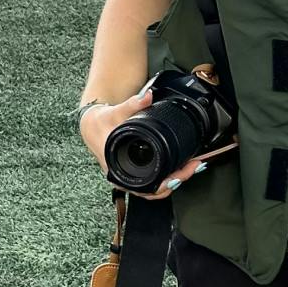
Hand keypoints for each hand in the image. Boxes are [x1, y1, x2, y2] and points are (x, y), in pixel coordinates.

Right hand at [80, 84, 212, 202]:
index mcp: (117, 169)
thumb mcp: (115, 112)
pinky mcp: (136, 173)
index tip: (180, 174)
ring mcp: (131, 177)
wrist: (93, 126)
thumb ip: (132, 104)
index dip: (164, 183)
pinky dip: (168, 177)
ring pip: (156, 188)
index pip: (144, 187)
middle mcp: (124, 178)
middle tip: (194, 166)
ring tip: (192, 167)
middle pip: (155, 190)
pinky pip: (154, 181)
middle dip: (177, 180)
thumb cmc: (101, 124)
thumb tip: (147, 96)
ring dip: (175, 180)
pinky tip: (181, 168)